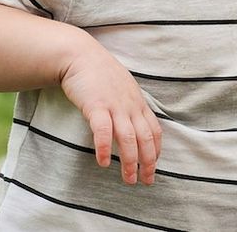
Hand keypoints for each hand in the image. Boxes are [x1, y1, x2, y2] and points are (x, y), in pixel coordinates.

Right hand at [60, 40, 161, 184]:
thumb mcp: (123, 88)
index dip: (156, 151)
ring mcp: (114, 105)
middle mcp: (130, 105)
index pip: (154, 130)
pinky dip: (104, 148)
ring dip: (130, 161)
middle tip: (146, 181)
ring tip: (129, 179)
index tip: (153, 166)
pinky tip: (102, 162)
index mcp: (137, 102)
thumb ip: (130, 105)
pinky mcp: (96, 105)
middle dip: (148, 162)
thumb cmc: (100, 73)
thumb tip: (134, 123)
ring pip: (127, 138)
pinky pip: (102, 130)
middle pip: (145, 138)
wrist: (80, 55)